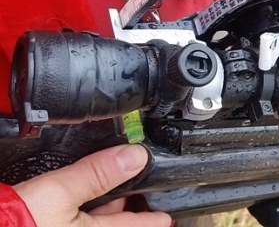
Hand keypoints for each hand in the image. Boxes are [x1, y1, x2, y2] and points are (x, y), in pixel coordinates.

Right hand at [13, 144, 171, 226]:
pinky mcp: (45, 224)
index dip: (152, 219)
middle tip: (129, 182)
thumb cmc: (10, 226)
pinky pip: (71, 220)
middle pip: (110, 222)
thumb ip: (97, 174)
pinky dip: (77, 207)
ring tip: (101, 185)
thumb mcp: (56, 194)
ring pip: (89, 221)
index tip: (165, 215)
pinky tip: (70, 194)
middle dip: (120, 204)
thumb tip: (134, 155)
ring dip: (97, 204)